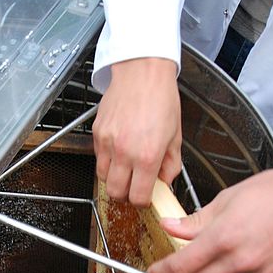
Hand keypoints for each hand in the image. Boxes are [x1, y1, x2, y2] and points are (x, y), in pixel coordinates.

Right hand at [93, 58, 181, 206]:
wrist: (142, 71)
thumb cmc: (160, 97)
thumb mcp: (175, 135)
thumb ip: (170, 164)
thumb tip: (164, 180)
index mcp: (147, 155)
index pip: (138, 196)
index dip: (142, 201)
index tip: (146, 196)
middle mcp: (124, 152)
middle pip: (115, 193)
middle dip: (125, 194)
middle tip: (134, 186)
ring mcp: (108, 143)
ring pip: (103, 178)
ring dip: (114, 179)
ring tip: (126, 168)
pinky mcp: (98, 133)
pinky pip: (98, 158)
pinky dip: (107, 161)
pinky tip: (120, 150)